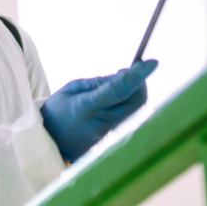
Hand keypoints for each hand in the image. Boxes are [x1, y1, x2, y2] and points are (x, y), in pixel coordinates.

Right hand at [41, 60, 158, 162]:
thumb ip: (100, 83)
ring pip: (139, 110)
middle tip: (126, 72)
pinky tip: (115, 103)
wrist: (53, 142)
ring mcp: (111, 136)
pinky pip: (133, 118)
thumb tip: (127, 76)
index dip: (137, 76)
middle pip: (137, 100)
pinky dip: (130, 105)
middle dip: (139, 82)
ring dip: (134, 94)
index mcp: (85, 108)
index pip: (118, 90)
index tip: (153, 63)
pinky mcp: (117, 141)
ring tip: (115, 89)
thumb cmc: (61, 110)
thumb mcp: (72, 89)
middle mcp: (102, 124)